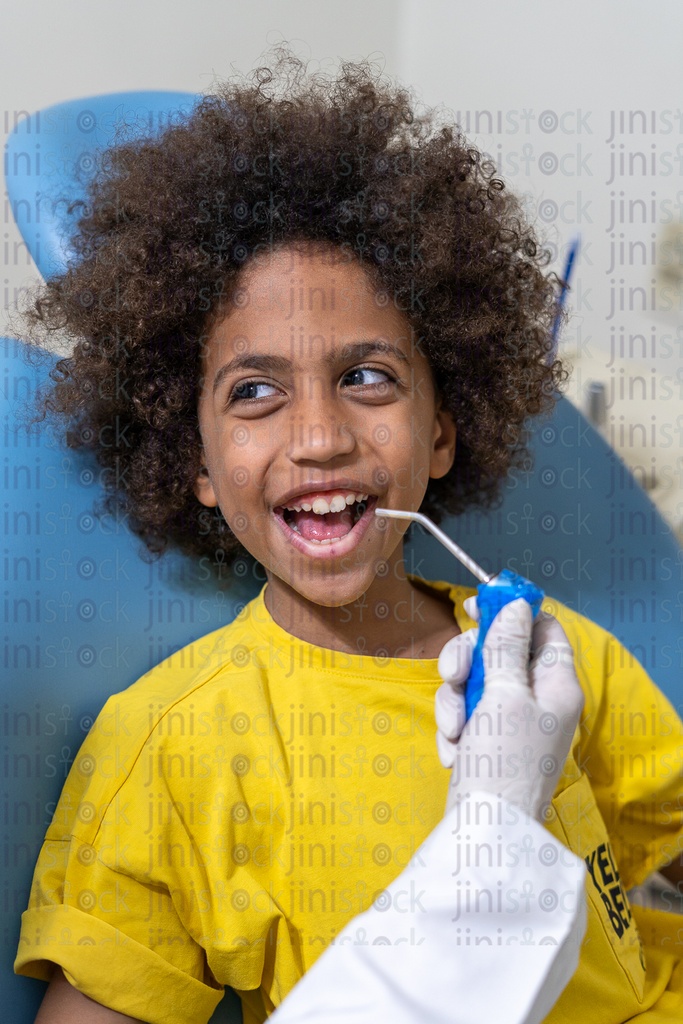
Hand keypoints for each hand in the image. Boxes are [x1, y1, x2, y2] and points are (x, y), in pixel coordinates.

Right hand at [435, 598, 582, 819]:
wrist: (483, 832)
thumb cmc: (502, 763)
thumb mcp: (503, 695)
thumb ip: (505, 647)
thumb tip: (515, 606)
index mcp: (557, 684)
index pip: (543, 629)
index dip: (512, 612)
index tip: (476, 605)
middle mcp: (538, 699)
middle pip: (499, 651)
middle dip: (468, 661)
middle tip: (453, 674)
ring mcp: (511, 721)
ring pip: (474, 680)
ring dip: (454, 701)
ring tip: (453, 729)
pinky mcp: (486, 739)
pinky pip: (463, 712)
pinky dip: (453, 727)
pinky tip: (454, 751)